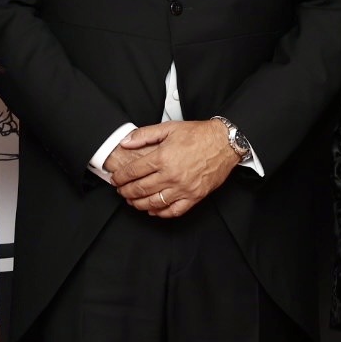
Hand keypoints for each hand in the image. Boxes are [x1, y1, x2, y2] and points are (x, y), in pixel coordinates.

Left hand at [110, 120, 237, 216]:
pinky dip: (161, 213)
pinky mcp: (194, 196)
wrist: (224, 143)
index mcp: (162, 158)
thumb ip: (144, 135)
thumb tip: (125, 142)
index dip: (120, 177)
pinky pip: (174, 211)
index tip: (115, 179)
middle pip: (140, 189)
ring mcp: (183, 188)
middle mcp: (171, 175)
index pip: (133, 172)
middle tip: (121, 191)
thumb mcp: (169, 128)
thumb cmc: (198, 134)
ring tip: (133, 201)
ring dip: (139, 204)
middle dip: (126, 192)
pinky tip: (153, 210)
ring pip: (154, 203)